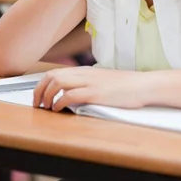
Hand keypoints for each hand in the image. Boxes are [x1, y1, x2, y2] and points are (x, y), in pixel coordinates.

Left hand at [33, 66, 149, 111]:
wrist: (143, 85)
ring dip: (46, 96)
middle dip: (39, 90)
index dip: (42, 84)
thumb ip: (88, 84)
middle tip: (37, 104)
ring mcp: (89, 82)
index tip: (38, 96)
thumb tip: (75, 94)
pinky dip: (59, 102)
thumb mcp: (103, 81)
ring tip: (45, 107)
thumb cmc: (126, 86)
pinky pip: (70, 95)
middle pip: (52, 75)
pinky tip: (57, 109)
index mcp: (85, 70)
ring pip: (57, 82)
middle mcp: (84, 73)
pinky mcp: (95, 93)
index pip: (55, 72)